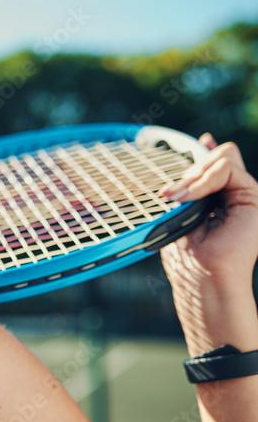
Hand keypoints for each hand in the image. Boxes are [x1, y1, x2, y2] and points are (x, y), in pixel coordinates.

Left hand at [160, 134, 257, 353]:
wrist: (204, 274)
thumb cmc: (189, 252)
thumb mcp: (185, 212)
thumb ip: (193, 184)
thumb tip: (200, 147)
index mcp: (219, 196)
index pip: (216, 161)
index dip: (203, 154)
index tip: (196, 148)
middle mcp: (236, 193)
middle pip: (216, 157)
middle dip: (189, 172)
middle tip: (171, 196)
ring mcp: (246, 193)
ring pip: (222, 158)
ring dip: (194, 177)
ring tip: (179, 198)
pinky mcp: (252, 196)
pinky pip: (227, 168)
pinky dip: (204, 179)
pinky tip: (190, 197)